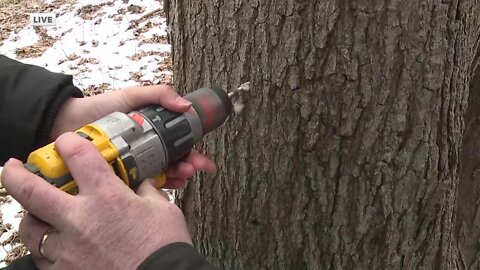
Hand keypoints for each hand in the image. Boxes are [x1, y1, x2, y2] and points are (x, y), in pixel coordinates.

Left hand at [2, 133, 191, 268]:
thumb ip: (145, 191)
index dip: (68, 142)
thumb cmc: (163, 248)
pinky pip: (42, 258)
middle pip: (31, 191)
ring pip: (31, 228)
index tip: (65, 142)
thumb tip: (141, 184)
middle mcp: (79, 220)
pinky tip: (57, 246)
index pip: (78, 156)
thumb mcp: (161, 209)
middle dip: (16, 175)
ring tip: (39, 215)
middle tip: (12, 168)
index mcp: (106, 197)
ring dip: (33, 217)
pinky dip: (46, 249)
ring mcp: (67, 249)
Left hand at [51, 85, 215, 187]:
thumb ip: (158, 95)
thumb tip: (185, 105)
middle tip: (193, 169)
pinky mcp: (117, 180)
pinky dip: (154, 190)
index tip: (205, 162)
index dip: (195, 154)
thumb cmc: (99, 109)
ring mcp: (133, 167)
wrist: (65, 124)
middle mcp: (146, 152)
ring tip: (182, 177)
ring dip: (176, 178)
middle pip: (175, 163)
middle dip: (189, 167)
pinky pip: (139, 188)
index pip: (180, 146)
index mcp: (153, 134)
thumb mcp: (131, 96)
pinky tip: (164, 189)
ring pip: (162, 176)